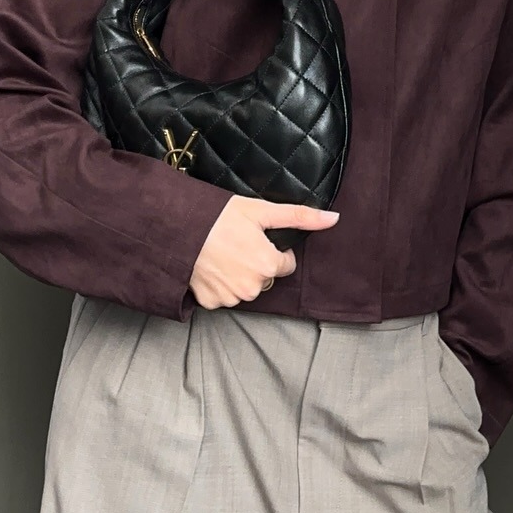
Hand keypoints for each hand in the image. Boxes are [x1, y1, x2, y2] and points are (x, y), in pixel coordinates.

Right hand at [189, 195, 339, 308]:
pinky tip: (212, 266)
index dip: (274, 249)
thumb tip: (334, 218)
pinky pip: (225, 296)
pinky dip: (220, 285)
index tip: (257, 237)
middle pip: (266, 277)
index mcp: (268, 265)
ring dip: (239, 275)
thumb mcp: (261, 210)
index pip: (286, 264)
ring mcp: (231, 297)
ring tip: (223, 253)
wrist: (177, 227)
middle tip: (237, 243)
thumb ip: (300, 216)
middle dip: (257, 263)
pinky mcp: (212, 303)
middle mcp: (252, 287)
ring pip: (246, 288)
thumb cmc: (218, 216)